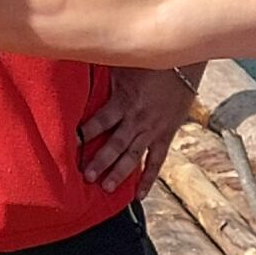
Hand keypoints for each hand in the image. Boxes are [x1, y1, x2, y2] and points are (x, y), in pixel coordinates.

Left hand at [78, 64, 197, 190]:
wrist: (184, 61)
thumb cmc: (148, 60)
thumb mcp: (122, 62)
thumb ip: (102, 71)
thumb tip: (78, 63)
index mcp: (125, 100)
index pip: (102, 120)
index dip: (86, 132)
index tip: (71, 144)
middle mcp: (138, 119)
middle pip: (116, 143)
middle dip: (100, 160)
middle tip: (86, 176)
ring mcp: (153, 129)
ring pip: (134, 155)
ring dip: (120, 173)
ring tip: (105, 187)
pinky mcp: (166, 134)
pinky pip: (156, 160)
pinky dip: (148, 178)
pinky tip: (138, 195)